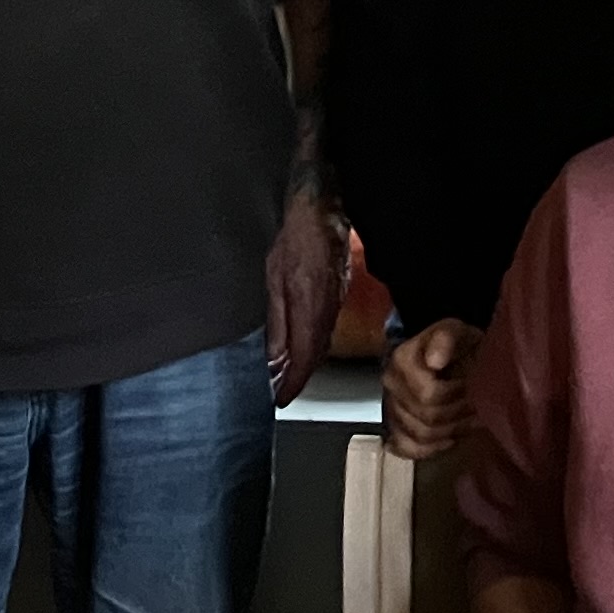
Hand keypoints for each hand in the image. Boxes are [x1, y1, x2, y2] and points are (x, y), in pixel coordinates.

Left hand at [263, 184, 349, 409]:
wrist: (322, 212)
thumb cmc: (294, 240)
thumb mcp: (274, 281)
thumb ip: (277, 323)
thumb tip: (274, 358)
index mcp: (309, 310)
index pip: (303, 360)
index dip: (293, 384)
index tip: (281, 400)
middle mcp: (327, 313)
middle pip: (316, 357)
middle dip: (300, 379)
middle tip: (283, 394)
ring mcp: (336, 305)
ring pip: (323, 345)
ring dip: (307, 365)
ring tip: (290, 378)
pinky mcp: (339, 297)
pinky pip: (327, 330)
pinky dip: (315, 347)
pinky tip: (305, 349)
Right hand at [379, 319, 480, 462]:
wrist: (443, 351)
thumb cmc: (453, 342)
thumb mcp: (455, 330)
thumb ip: (445, 339)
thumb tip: (434, 360)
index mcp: (402, 361)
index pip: (430, 395)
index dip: (458, 395)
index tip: (474, 384)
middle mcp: (391, 386)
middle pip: (427, 418)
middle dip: (459, 414)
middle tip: (478, 405)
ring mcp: (391, 408)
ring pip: (421, 435)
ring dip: (451, 430)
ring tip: (470, 419)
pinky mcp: (395, 426)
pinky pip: (407, 448)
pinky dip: (429, 449)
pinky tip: (448, 440)